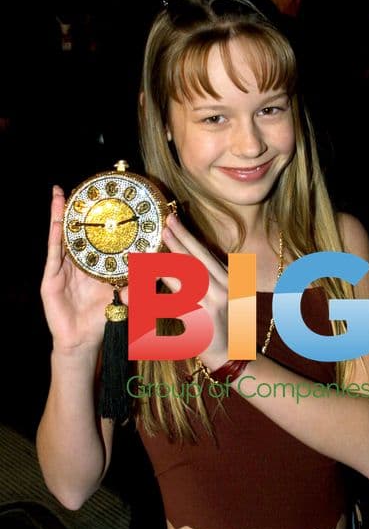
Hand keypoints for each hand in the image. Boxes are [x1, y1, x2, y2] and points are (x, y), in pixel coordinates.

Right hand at [41, 186, 125, 354]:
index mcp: (94, 266)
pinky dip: (55, 236)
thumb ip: (139, 285)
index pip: (98, 238)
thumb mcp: (124, 298)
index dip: (101, 220)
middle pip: (79, 232)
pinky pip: (54, 253)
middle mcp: (77, 264)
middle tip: (84, 187)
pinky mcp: (50, 279)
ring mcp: (62, 270)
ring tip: (62, 193)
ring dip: (61, 215)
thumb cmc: (102, 320)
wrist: (82, 341)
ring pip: (63, 237)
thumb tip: (158, 271)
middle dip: (80, 211)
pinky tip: (56, 220)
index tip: (109, 199)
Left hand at [161, 213, 227, 368]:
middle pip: (195, 260)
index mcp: (228, 280)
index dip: (187, 237)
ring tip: (146, 255)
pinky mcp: (200, 319)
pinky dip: (156, 297)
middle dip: (178, 240)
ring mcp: (212, 303)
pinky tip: (141, 288)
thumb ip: (209, 276)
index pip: (204, 253)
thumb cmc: (221, 323)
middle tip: (163, 225)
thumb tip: (183, 256)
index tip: (173, 221)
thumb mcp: (223, 295)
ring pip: (184, 278)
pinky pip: (173, 303)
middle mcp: (223, 288)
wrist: (229, 353)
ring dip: (163, 265)